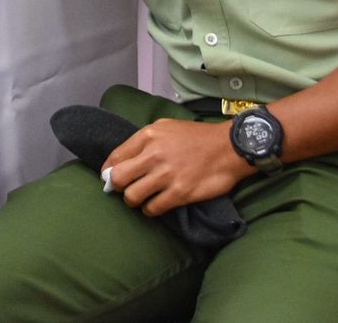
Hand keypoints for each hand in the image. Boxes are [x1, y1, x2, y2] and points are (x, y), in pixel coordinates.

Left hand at [102, 119, 252, 216]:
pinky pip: (153, 208)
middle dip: (118, 187)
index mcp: (148, 135)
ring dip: (134, 200)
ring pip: (132, 196)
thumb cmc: (197, 137)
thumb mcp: (166, 127)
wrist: (230, 147)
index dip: (108, 171)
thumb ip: (143, 141)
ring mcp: (166, 175)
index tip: (109, 178)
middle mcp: (154, 155)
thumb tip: (122, 160)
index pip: (115, 157)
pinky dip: (151, 210)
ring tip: (143, 198)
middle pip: (118, 178)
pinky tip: (157, 204)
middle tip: (126, 189)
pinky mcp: (180, 193)